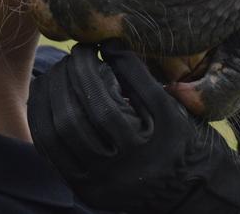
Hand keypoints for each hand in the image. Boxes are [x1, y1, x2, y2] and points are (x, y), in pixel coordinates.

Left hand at [28, 40, 239, 213]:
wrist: (194, 196)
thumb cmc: (188, 142)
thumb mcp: (174, 108)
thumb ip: (140, 76)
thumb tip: (107, 43)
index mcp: (150, 146)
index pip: (106, 102)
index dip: (91, 69)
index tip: (91, 45)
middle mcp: (123, 171)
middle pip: (77, 119)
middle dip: (68, 80)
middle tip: (72, 57)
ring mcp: (102, 185)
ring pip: (60, 136)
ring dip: (51, 98)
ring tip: (58, 73)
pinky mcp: (87, 192)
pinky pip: (53, 154)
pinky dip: (45, 121)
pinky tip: (48, 98)